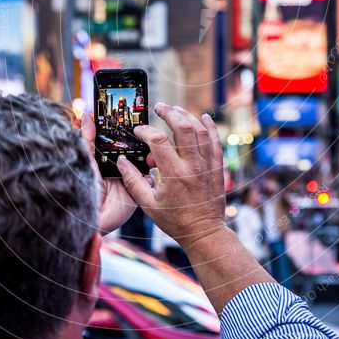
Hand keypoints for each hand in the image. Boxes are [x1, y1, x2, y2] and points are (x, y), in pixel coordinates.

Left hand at [80, 113, 151, 234]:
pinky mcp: (135, 192)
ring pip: (144, 165)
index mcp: (105, 159)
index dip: (128, 132)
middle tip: (149, 137)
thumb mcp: (85, 162)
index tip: (136, 119)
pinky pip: (147, 183)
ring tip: (151, 157)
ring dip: (150, 159)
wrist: (87, 217)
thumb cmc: (81, 190)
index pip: (120, 141)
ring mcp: (128, 180)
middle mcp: (118, 168)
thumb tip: (86, 117)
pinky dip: (150, 179)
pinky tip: (149, 175)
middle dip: (144, 144)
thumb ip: (87, 140)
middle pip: (135, 151)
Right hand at [118, 103, 224, 251]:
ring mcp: (207, 165)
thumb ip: (133, 181)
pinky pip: (216, 141)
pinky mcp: (216, 166)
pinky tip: (203, 117)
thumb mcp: (148, 204)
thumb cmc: (174, 220)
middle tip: (159, 107)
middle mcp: (192, 166)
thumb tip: (122, 161)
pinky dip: (210, 127)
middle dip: (169, 112)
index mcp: (173, 174)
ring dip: (187, 116)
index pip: (158, 141)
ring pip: (200, 130)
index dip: (145, 131)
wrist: (203, 231)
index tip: (138, 131)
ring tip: (175, 109)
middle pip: (183, 128)